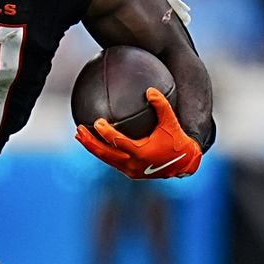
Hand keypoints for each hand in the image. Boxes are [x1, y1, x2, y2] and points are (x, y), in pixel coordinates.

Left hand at [75, 87, 202, 178]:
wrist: (185, 164)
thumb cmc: (177, 140)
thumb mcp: (171, 122)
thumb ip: (162, 106)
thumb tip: (150, 90)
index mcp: (141, 152)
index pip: (118, 142)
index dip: (106, 133)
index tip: (97, 122)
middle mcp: (133, 164)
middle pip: (104, 154)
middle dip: (89, 142)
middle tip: (79, 130)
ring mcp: (130, 170)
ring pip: (106, 159)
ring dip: (92, 148)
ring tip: (80, 136)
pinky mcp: (130, 173)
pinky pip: (111, 161)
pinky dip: (102, 152)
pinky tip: (94, 142)